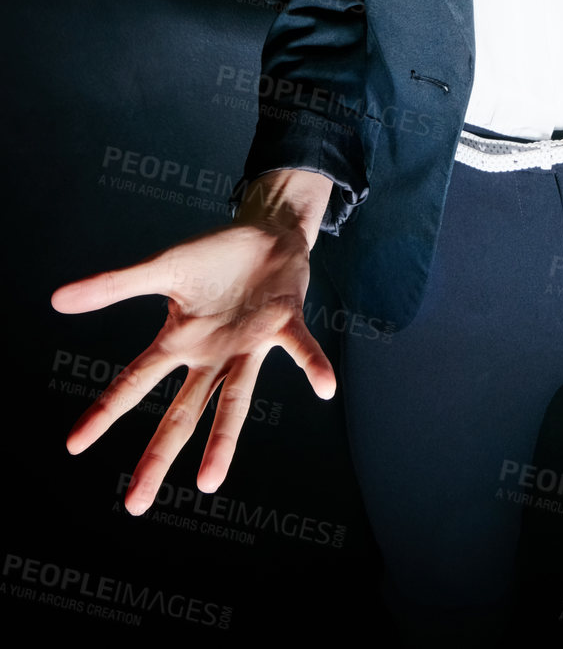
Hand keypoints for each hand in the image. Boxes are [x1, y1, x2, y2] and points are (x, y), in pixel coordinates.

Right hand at [51, 213, 335, 514]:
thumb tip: (57, 298)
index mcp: (180, 341)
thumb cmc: (215, 259)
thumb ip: (115, 285)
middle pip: (182, 413)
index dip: (105, 411)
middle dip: (159, 455)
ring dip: (224, 440)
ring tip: (209, 483)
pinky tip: (326, 388)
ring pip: (236, 399)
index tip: (73, 444)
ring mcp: (250, 344)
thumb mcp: (163, 268)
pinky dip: (313, 365)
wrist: (267, 235)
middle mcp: (213, 355)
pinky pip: (300, 347)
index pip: (135, 382)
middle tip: (135, 506)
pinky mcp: (285, 324)